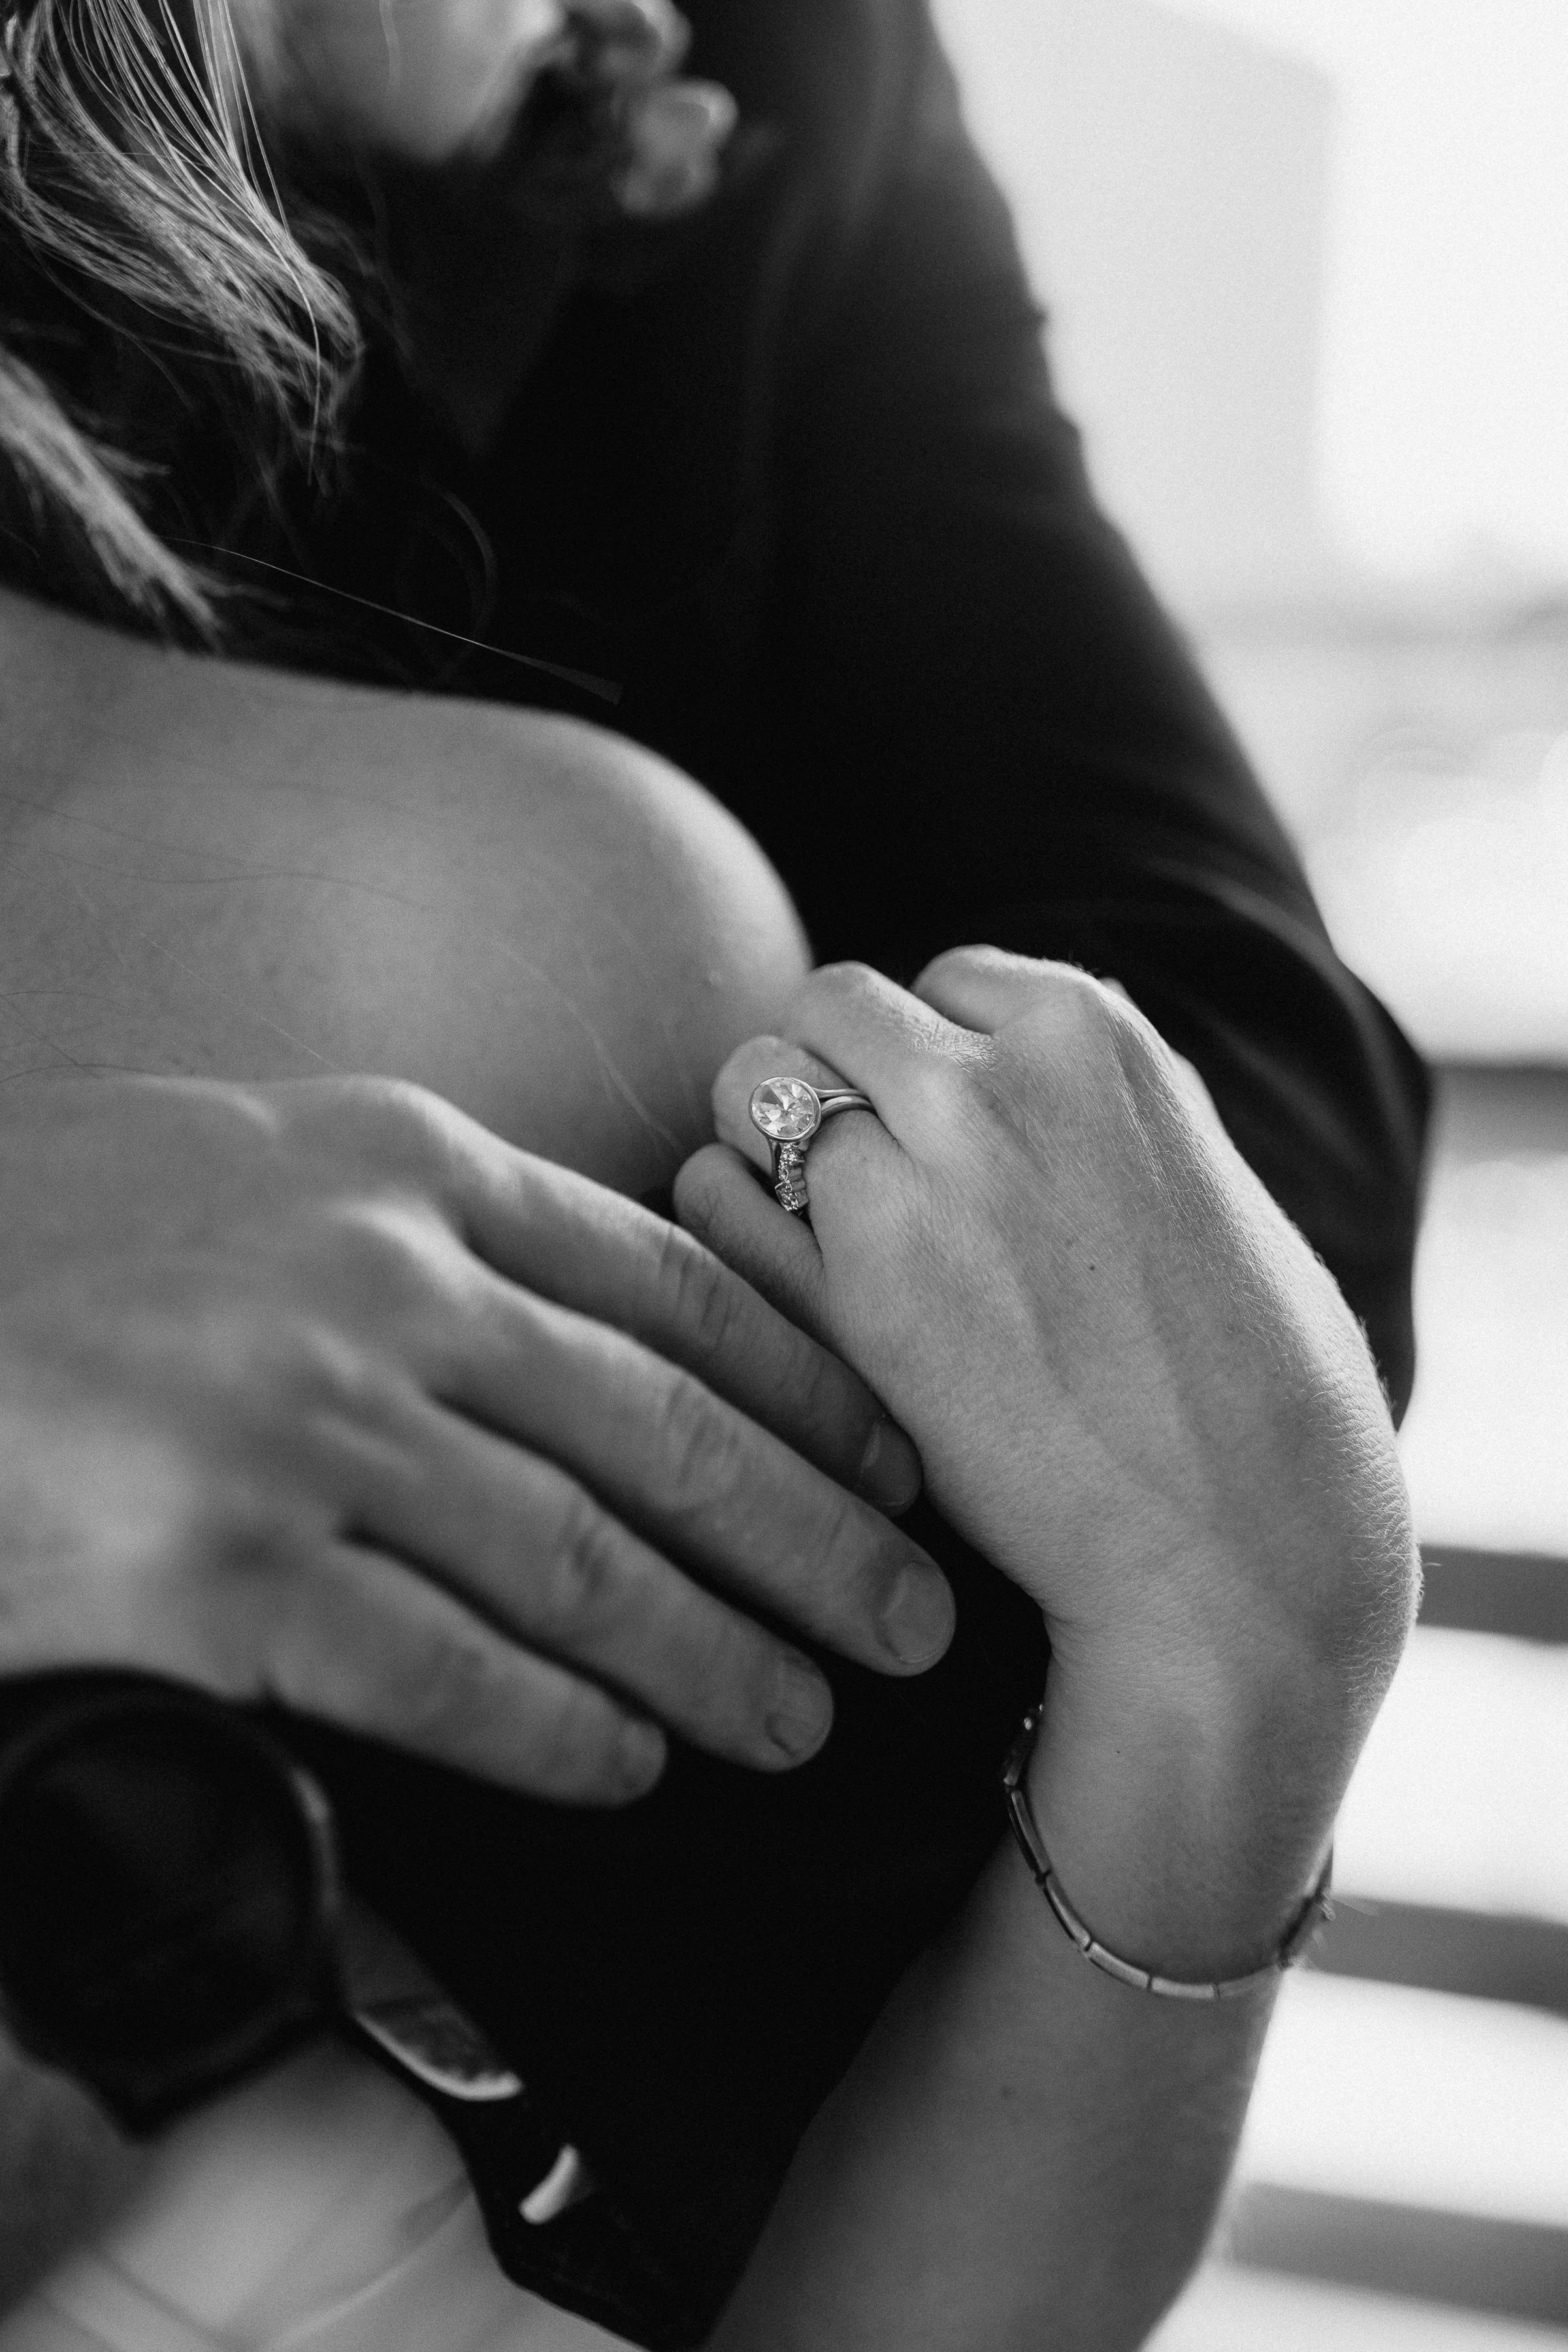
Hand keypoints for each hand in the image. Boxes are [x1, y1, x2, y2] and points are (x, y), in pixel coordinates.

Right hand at [0, 1074, 951, 1806]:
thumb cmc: (61, 1228)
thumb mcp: (263, 1158)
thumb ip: (428, 1219)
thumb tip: (586, 1320)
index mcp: (405, 1163)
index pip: (670, 1284)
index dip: (806, 1385)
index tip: (896, 1461)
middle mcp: (377, 1281)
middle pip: (661, 1429)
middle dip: (814, 1537)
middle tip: (919, 1620)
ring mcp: (299, 1421)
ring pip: (578, 1562)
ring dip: (715, 1656)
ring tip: (803, 1718)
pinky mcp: (216, 1566)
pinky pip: (438, 1667)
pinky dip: (555, 1729)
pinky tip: (628, 1767)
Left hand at [676, 951, 1417, 1970]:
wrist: (1242, 1545)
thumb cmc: (1244, 1381)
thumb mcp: (1202, 1177)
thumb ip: (1099, 1097)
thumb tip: (1020, 1027)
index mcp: (1092, 1035)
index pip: (939, 980)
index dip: (929, 1062)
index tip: (945, 1141)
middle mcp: (995, 1079)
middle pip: (829, 1006)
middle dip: (831, 1081)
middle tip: (859, 1185)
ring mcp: (913, 1179)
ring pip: (753, 1080)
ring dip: (767, 1148)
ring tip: (818, 1238)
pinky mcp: (847, 1291)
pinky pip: (710, 1191)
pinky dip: (726, 1227)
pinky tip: (780, 1293)